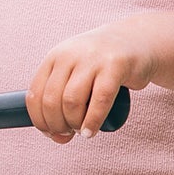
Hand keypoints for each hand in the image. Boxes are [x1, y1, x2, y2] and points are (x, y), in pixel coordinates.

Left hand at [27, 22, 154, 142]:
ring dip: (74, 124)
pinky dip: (92, 122)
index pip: (35, 94)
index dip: (40, 121)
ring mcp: (92, 59)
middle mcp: (70, 55)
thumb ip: (61, 94)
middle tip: (68, 134)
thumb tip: (52, 132)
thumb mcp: (76, 70)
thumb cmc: (104, 63)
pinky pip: (99, 101)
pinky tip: (91, 131)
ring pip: (71, 101)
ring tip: (82, 131)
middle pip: (52, 100)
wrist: (138, 40)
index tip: (50, 133)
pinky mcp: (115, 65)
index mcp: (55, 57)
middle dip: (57, 125)